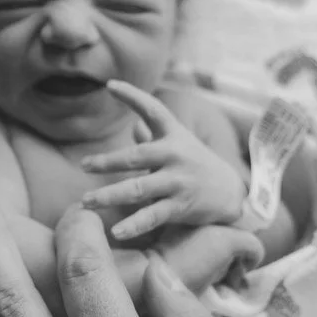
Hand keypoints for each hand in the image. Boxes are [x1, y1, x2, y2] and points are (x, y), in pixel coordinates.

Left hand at [80, 79, 246, 240]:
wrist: (232, 193)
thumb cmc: (195, 165)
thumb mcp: (179, 146)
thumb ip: (154, 137)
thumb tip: (133, 125)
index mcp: (173, 135)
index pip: (152, 109)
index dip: (132, 96)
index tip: (110, 85)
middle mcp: (175, 155)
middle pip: (136, 156)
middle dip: (108, 161)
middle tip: (84, 165)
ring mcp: (178, 181)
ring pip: (138, 189)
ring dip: (109, 195)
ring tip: (86, 202)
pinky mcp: (180, 206)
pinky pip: (152, 216)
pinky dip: (133, 225)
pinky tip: (115, 232)